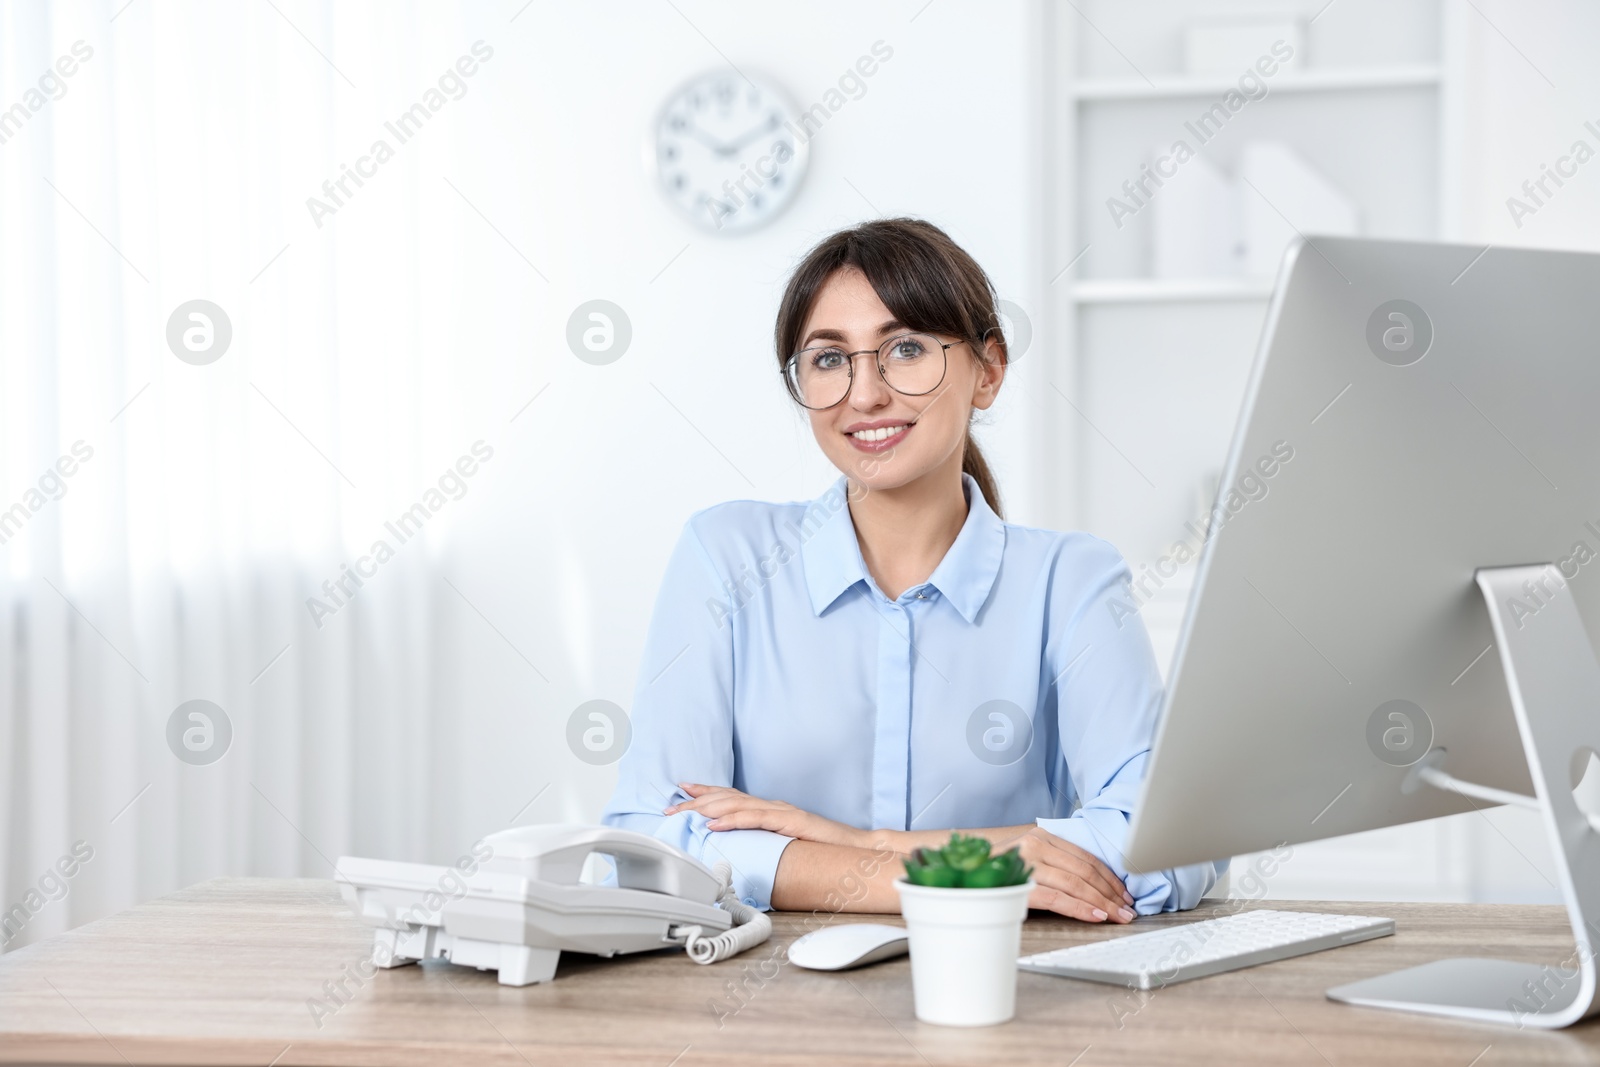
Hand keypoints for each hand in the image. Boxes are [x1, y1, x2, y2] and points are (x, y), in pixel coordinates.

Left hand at [664, 783, 863, 847]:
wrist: (852, 845)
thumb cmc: (820, 846)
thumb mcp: (784, 841)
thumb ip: (764, 838)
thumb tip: (740, 844)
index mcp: (769, 809)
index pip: (731, 797)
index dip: (705, 792)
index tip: (682, 791)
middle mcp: (771, 805)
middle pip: (728, 798)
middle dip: (697, 801)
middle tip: (672, 805)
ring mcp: (780, 811)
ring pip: (737, 805)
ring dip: (708, 808)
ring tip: (686, 812)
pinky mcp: (789, 821)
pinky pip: (756, 819)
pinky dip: (732, 820)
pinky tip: (715, 823)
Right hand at [1002, 826, 1135, 923]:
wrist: (957, 875)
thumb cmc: (995, 871)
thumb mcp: (1028, 858)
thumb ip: (1054, 863)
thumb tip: (1093, 884)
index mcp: (1040, 836)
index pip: (1085, 857)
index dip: (1109, 877)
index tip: (1124, 893)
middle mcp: (1035, 844)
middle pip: (1085, 871)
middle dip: (1111, 893)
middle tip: (1128, 910)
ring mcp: (1027, 863)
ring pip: (1077, 884)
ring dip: (1103, 903)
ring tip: (1118, 916)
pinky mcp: (1021, 884)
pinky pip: (1059, 899)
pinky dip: (1081, 908)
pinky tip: (1096, 916)